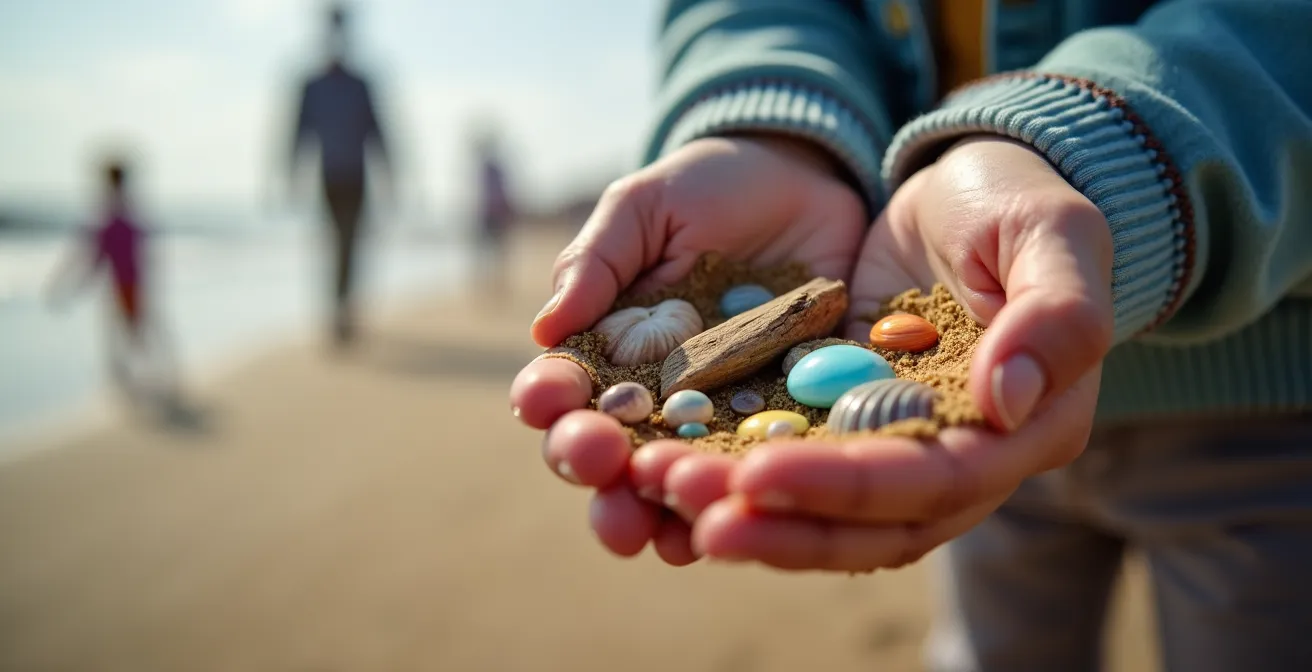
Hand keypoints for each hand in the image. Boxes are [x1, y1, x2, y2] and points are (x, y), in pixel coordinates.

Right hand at [510, 134, 867, 564]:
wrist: (806, 184)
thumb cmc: (707, 190)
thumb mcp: (644, 208)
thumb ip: (596, 262)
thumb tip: (544, 329)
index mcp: (606, 352)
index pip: (564, 391)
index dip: (549, 402)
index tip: (548, 400)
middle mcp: (652, 400)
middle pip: (609, 454)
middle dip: (594, 467)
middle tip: (599, 464)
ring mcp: (715, 419)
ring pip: (674, 482)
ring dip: (657, 507)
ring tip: (657, 518)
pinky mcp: (781, 424)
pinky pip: (757, 473)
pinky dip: (741, 501)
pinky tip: (733, 517)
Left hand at [688, 136, 1115, 571]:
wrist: (965, 188)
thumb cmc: (1020, 203)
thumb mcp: (1053, 235)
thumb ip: (1056, 316)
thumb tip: (1007, 403)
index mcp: (1027, 432)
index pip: (934, 483)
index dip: (846, 488)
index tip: (757, 476)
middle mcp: (962, 462)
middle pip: (869, 524)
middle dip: (777, 523)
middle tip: (684, 503)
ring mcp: (896, 449)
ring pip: (824, 513)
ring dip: (745, 511)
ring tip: (661, 489)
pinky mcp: (844, 424)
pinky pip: (791, 463)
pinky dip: (735, 470)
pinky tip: (668, 462)